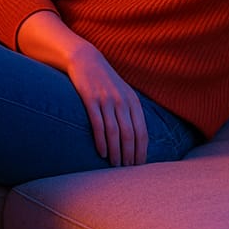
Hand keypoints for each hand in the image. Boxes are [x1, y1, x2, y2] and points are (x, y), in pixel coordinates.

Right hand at [64, 44, 148, 166]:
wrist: (86, 60)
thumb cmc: (106, 81)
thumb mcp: (123, 93)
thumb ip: (131, 112)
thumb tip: (136, 138)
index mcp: (133, 101)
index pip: (142, 131)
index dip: (142, 150)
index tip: (139, 165)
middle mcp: (122, 101)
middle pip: (130, 134)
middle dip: (130, 154)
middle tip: (126, 169)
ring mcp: (106, 100)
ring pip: (114, 132)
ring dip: (116, 151)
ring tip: (115, 165)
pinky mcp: (91, 99)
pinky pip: (98, 124)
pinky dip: (101, 141)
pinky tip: (102, 152)